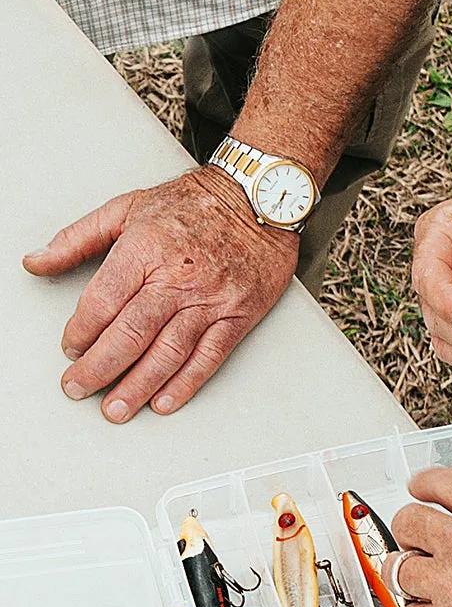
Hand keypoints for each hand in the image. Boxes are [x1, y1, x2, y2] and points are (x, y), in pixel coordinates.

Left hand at [22, 168, 297, 420]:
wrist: (260, 197)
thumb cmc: (194, 203)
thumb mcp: (127, 208)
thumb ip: (77, 238)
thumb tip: (36, 261)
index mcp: (146, 250)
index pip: (102, 303)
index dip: (79, 332)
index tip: (71, 348)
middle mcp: (179, 278)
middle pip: (130, 334)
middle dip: (98, 369)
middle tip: (77, 388)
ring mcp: (211, 299)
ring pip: (168, 353)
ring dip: (137, 386)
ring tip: (114, 409)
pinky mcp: (239, 313)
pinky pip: (210, 355)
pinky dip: (186, 383)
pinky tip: (164, 400)